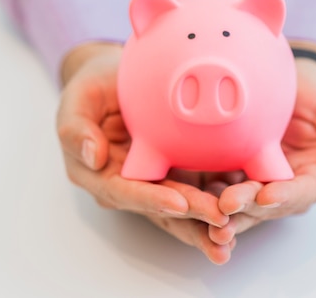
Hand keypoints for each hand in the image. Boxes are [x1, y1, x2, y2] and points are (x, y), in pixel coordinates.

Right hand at [57, 42, 232, 263]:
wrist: (113, 79)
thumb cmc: (91, 88)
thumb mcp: (76, 100)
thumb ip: (76, 129)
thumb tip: (93, 157)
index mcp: (97, 173)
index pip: (123, 191)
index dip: (150, 198)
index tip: (179, 202)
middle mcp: (123, 185)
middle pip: (156, 207)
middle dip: (188, 219)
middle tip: (220, 224)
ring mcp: (150, 181)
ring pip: (178, 207)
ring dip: (204, 223)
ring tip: (231, 237)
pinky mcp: (172, 173)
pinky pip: (193, 191)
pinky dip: (214, 203)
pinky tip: (240, 212)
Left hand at [209, 55, 315, 245]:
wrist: (285, 78)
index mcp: (315, 177)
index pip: (301, 192)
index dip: (285, 195)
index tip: (266, 195)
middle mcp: (284, 186)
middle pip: (265, 203)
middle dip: (246, 206)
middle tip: (226, 205)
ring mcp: (255, 180)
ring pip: (239, 203)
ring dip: (222, 211)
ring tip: (204, 213)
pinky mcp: (231, 172)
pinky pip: (216, 186)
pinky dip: (203, 196)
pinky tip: (187, 200)